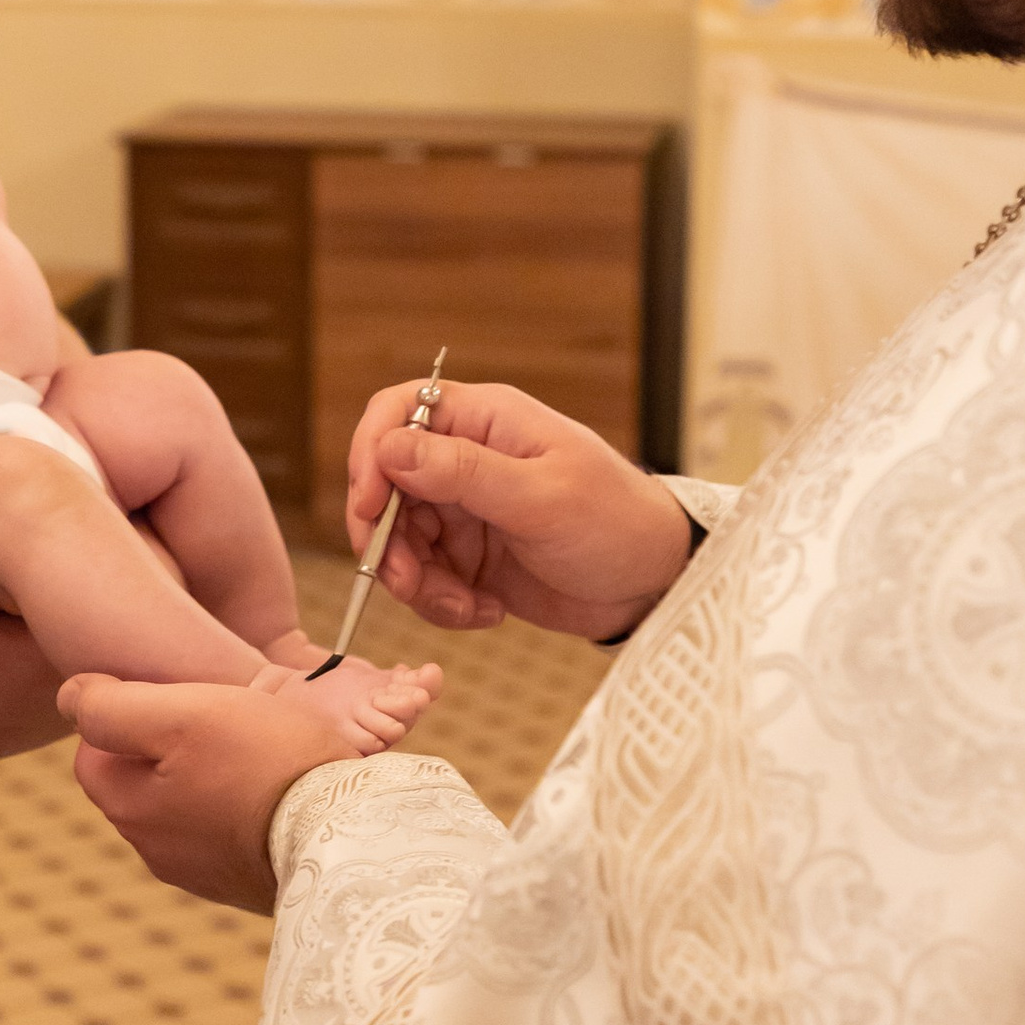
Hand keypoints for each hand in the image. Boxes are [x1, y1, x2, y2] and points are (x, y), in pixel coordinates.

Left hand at [60, 676, 347, 911]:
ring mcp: (201, 872)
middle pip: (139, 778)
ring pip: (184, 804)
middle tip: (223, 719)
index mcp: (128, 809)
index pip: (93, 750)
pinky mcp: (245, 881)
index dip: (127, 712)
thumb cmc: (266, 763)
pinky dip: (240, 805)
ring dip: (208, 774)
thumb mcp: (181, 715)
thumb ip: (111, 708)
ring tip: (257, 750)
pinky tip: (276, 788)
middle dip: (168, 745)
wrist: (351, 835)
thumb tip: (70, 698)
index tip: (179, 697)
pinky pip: (226, 830)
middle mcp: (155, 850)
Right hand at [345, 379, 692, 641]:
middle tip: (408, 581)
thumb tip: (391, 448)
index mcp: (486, 422)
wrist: (656, 586)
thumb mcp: (542, 498)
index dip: (370, 455)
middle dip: (388, 540)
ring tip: (464, 606)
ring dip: (418, 582)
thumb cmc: (617, 524)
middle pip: (385, 486)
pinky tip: (486, 611)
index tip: (369, 507)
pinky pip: (426, 579)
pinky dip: (443, 603)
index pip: (397, 413)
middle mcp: (466, 460)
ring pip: (399, 541)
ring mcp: (466, 510)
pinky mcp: (470, 557)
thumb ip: (463, 472)